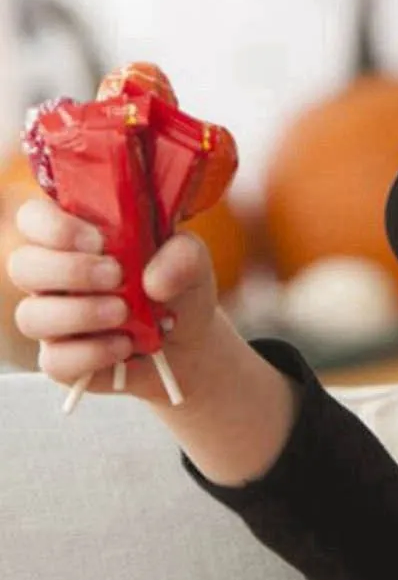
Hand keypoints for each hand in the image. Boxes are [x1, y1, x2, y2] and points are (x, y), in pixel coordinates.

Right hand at [7, 196, 221, 400]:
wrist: (191, 345)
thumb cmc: (178, 290)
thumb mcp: (193, 263)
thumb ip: (182, 256)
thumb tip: (153, 281)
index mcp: (71, 240)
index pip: (33, 219)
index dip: (53, 227)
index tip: (97, 240)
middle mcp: (51, 277)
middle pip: (22, 266)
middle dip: (69, 270)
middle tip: (116, 276)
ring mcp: (53, 320)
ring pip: (31, 316)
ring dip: (80, 313)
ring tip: (124, 313)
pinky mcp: (63, 360)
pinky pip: (56, 360)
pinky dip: (91, 353)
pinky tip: (124, 346)